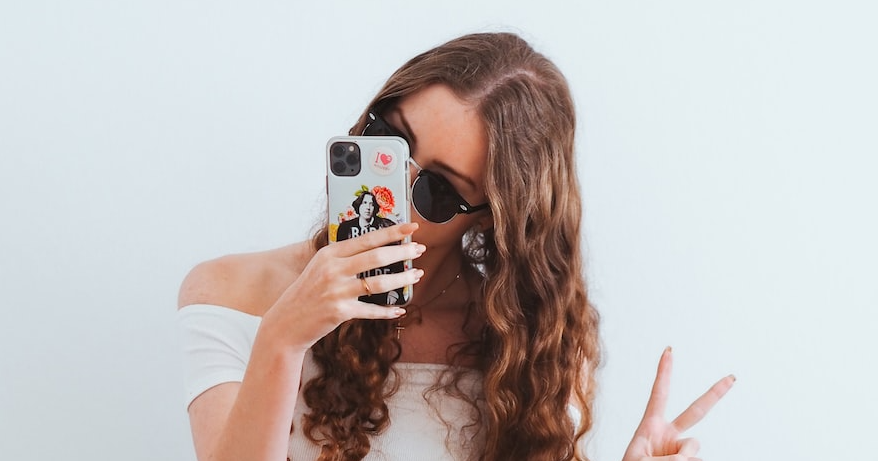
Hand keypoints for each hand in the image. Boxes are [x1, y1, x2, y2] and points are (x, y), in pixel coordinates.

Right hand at [263, 223, 424, 349]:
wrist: (285, 323)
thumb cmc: (306, 294)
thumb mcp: (320, 268)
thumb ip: (343, 258)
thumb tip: (375, 250)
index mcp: (329, 254)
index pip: (367, 238)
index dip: (392, 232)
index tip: (411, 227)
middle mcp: (333, 269)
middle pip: (376, 256)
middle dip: (403, 252)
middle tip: (420, 250)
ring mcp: (336, 290)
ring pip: (379, 282)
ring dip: (402, 279)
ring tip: (417, 276)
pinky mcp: (340, 311)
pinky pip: (371, 310)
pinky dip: (388, 311)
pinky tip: (400, 309)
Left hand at [622, 347, 734, 460]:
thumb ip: (666, 456)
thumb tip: (691, 452)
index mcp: (650, 427)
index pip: (659, 394)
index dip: (664, 372)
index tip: (669, 351)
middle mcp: (669, 435)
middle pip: (696, 411)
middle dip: (715, 393)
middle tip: (732, 377)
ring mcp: (681, 450)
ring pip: (694, 449)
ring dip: (681, 459)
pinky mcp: (690, 460)